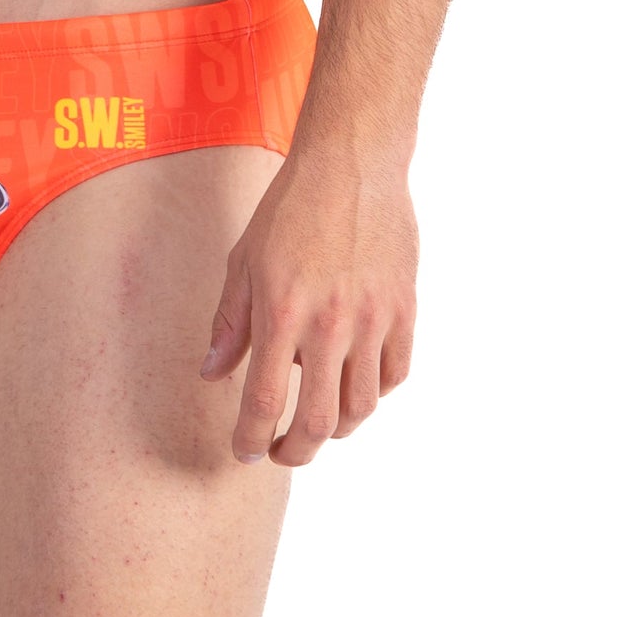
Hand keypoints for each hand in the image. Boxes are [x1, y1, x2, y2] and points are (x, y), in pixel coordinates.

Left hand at [199, 139, 417, 466]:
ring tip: (318, 420)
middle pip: (318, 421)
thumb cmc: (290, 208)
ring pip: (361, 407)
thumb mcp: (244, 260)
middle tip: (283, 452)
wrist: (352, 164)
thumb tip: (211, 374)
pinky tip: (354, 382)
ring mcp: (373, 319)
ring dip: (336, 427)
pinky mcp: (404, 310)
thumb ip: (230, 322)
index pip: (264, 402)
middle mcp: (330, 323)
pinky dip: (374, 393)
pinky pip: (394, 375)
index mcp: (282, 311)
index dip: (251, 438)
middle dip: (296, 451)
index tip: (245, 451)